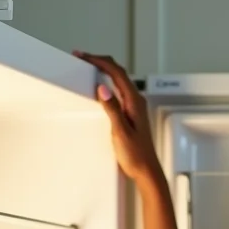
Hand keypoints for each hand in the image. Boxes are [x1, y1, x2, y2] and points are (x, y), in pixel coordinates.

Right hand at [73, 52, 161, 185]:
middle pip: (118, 72)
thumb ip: (112, 110)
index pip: (116, 72)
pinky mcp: (131, 115)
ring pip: (118, 81)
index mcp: (134, 102)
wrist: (147, 172)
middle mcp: (136, 101)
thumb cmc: (137, 156)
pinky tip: (100, 89)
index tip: (84, 56)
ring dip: (103, 71)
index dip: (99, 61)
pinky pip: (118, 92)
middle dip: (100, 62)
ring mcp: (134, 108)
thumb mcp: (121, 132)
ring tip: (88, 67)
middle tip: (82, 58)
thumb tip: (102, 88)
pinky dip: (107, 84)